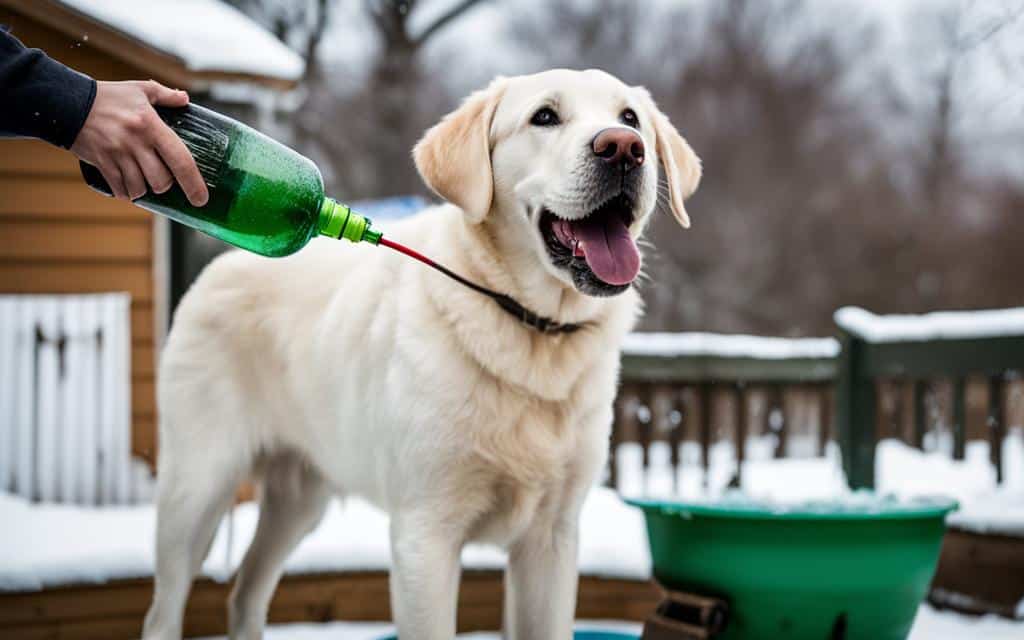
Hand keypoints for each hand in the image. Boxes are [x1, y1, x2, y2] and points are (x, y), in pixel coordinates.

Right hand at [71, 80, 208, 205]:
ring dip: (144, 189)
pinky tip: (125, 184)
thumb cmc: (109, 97)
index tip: (201, 199)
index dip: (194, 183)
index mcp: (152, 125)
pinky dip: (125, 192)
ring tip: (140, 177)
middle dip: (164, 184)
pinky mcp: (102, 163)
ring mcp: (118, 155)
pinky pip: (120, 190)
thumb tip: (185, 99)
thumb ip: (165, 95)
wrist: (68, 102)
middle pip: (161, 181)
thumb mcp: (140, 90)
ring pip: (141, 188)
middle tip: (160, 176)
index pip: (181, 160)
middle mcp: (137, 143)